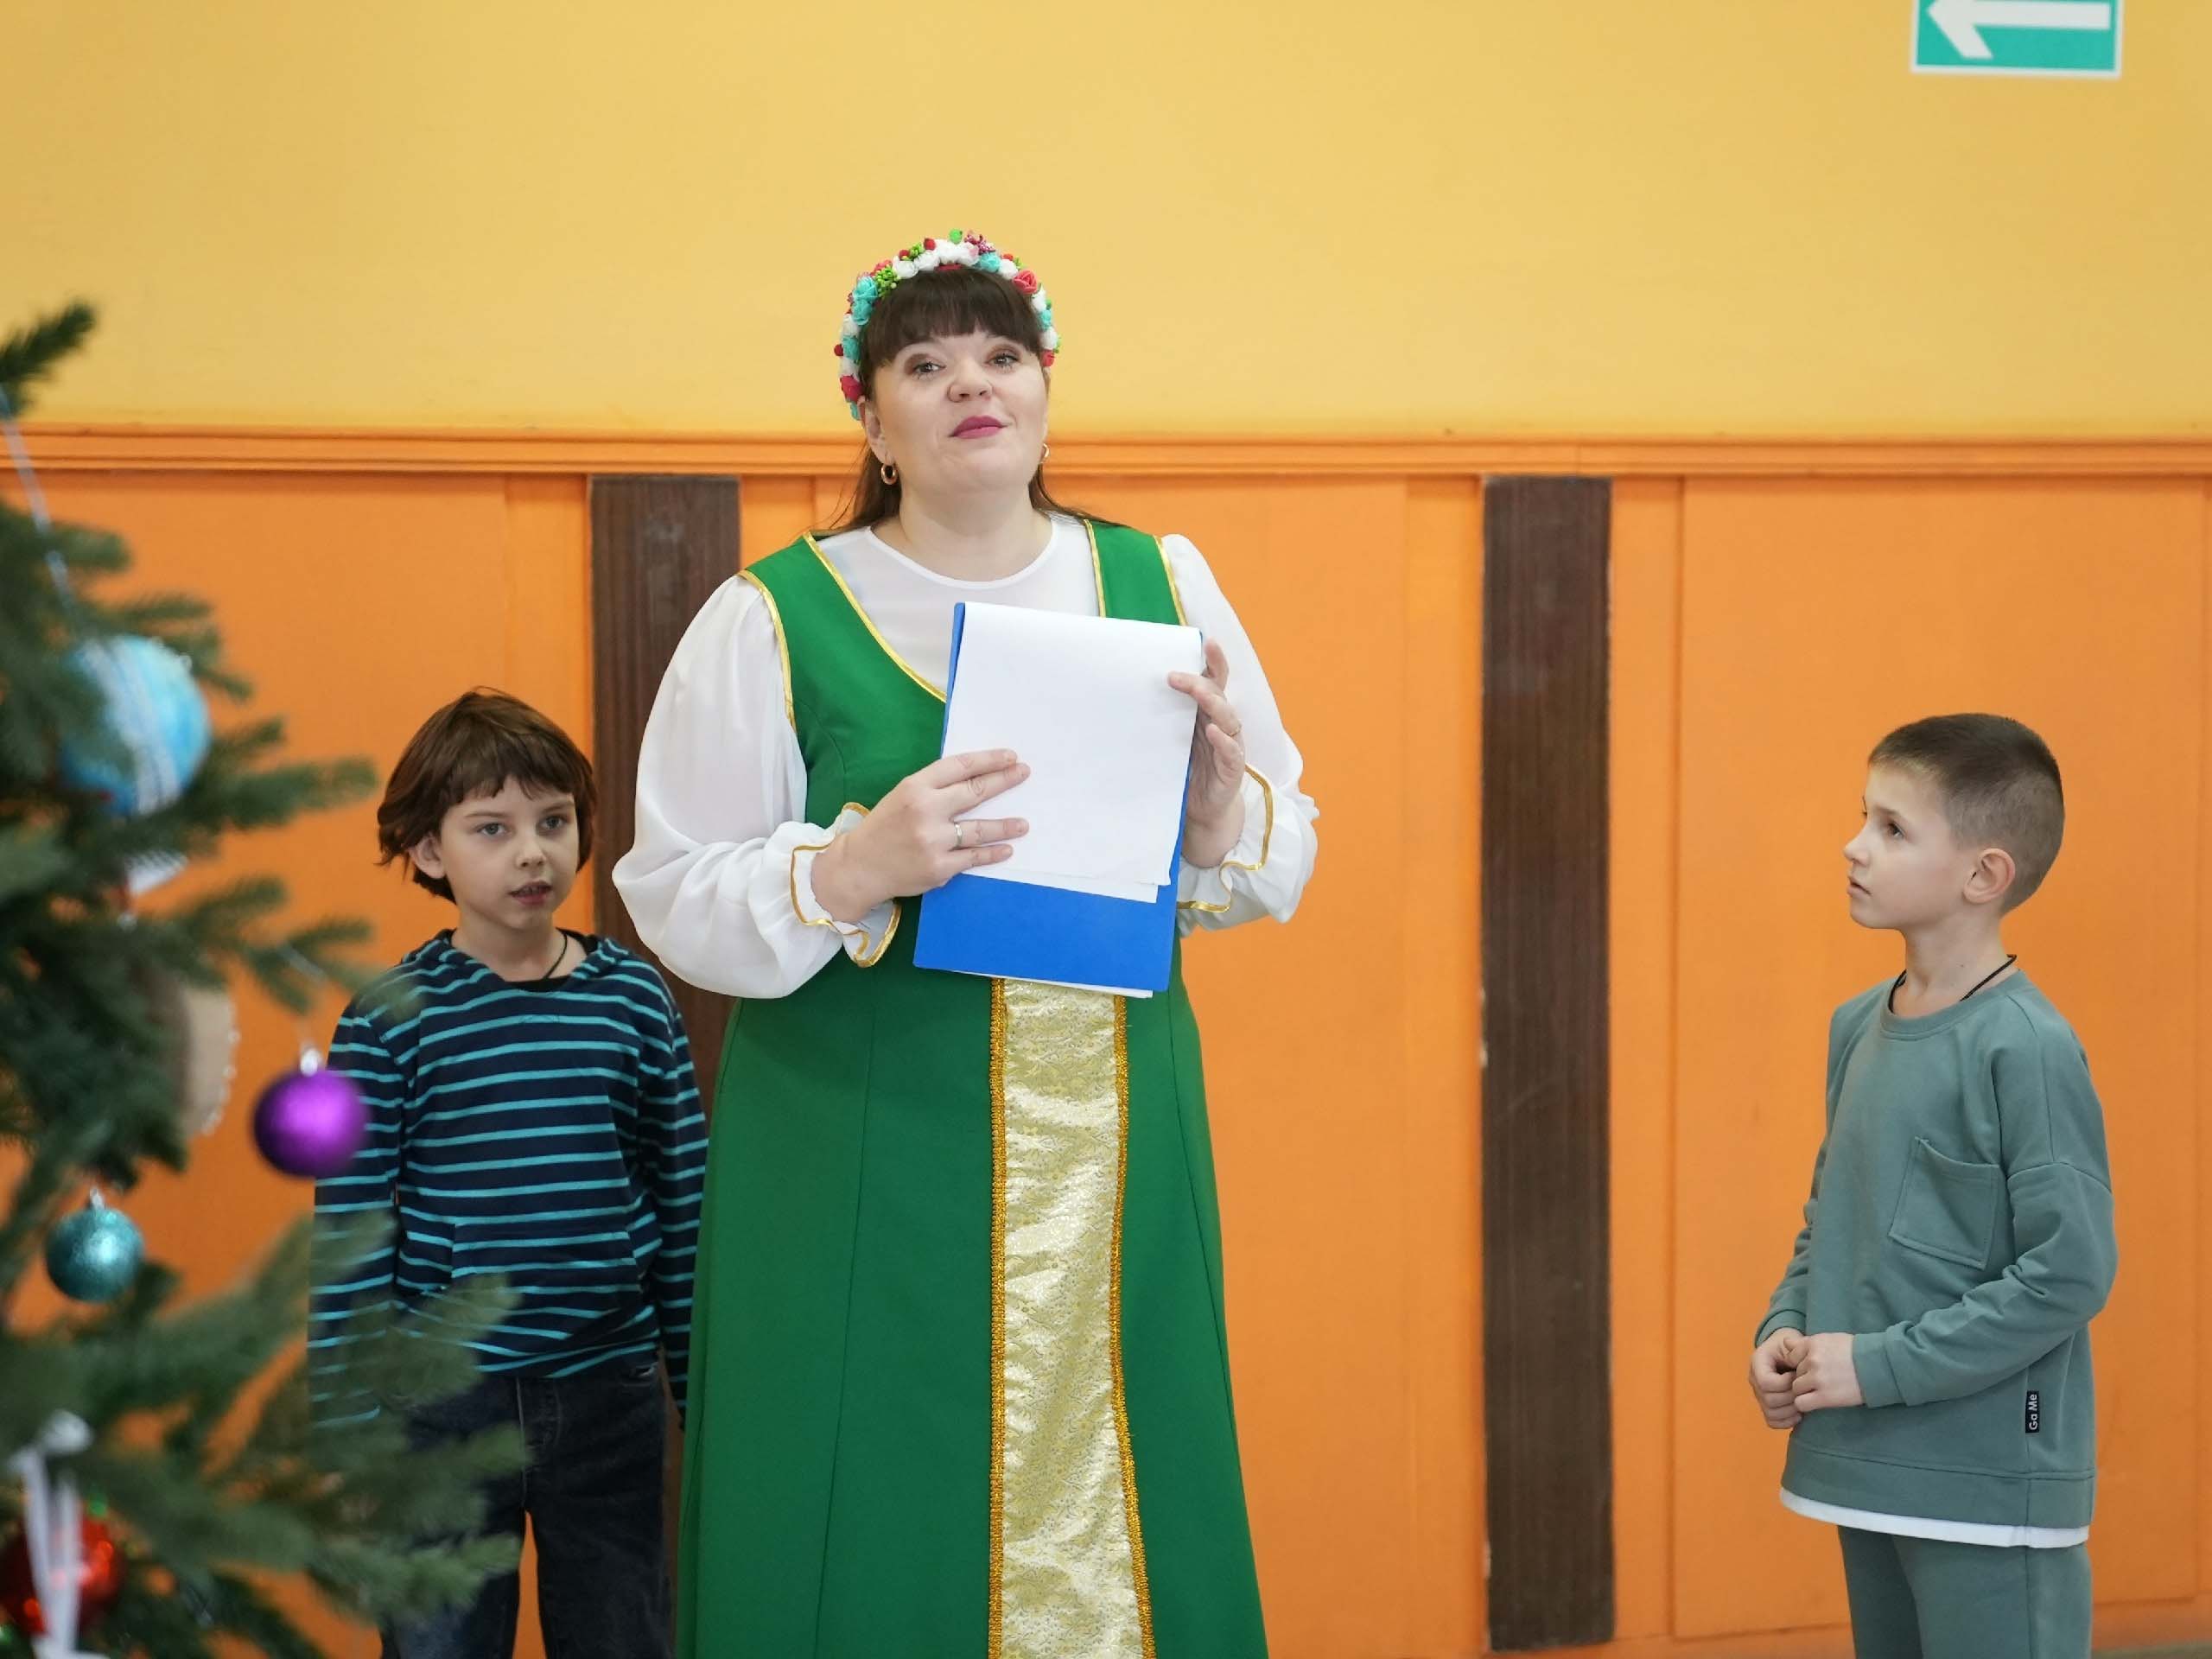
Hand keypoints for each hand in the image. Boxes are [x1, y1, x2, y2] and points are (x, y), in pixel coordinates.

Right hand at [811, 750, 1029, 920]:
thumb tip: (976, 777)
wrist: (859, 866)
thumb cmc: (884, 827)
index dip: (989, 760)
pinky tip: (1006, 849)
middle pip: (975, 792)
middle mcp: (925, 810)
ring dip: (1006, 826)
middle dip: (1004, 781)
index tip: (1010, 757)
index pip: (960, 767)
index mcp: (915, 787)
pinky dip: (992, 853)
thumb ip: (934, 787)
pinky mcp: (939, 867)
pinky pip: (973, 858)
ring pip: (980, 829)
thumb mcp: (902, 795)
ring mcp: (933, 840)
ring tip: (1024, 824)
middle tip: (1023, 774)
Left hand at [1169, 639, 1247, 868]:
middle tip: (1175, 676)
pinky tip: (1213, 731)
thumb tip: (1129, 693)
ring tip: (1198, 693)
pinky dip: (1223, 740)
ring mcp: (1230, 745)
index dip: (1214, 661)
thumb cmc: (1188, 771)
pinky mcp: (1233, 768)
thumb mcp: (1173, 740)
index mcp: (1208, 714)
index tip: (1206, 641)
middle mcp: (1222, 725)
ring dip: (1213, 703)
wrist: (1202, 811)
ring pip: (1228, 718)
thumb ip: (1164, 718)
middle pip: (1218, 695)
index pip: (1215, 681)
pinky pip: (1232, 750)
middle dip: (1201, 681)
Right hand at [1749, 1329, 1802, 1429]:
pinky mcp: (1767, 1406)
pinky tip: (1799, 1414)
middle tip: (1804, 1391)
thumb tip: (1793, 1357)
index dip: (1784, 1383)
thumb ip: (1793, 1348)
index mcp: (1757, 1363)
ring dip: (1790, 1410)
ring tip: (1803, 1402)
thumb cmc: (1792, 1347)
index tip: (1796, 1375)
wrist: (1789, 1352)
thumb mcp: (1792, 1342)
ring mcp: (1760, 1395)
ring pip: (1770, 1413)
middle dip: (1790, 1397)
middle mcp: (1754, 1380)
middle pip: (1768, 1400)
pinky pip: (1772, 1421)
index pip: (1765, 1382)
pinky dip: (1786, 1421)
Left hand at [1788, 1332, 1862, 1412]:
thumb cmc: (1856, 1352)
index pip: (1791, 1356)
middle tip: (1820, 1380)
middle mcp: (1812, 1360)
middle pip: (1795, 1372)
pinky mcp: (1825, 1397)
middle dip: (1804, 1377)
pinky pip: (1801, 1403)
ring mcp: (1817, 1379)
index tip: (1809, 1368)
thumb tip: (1784, 1343)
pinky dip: (1806, 1404)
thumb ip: (1806, 1343)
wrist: (1878, 1366)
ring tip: (1820, 1391)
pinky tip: (1816, 1401)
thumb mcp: (1830, 1339)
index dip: (1798, 1363)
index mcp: (1813, 1344)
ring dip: (1805, 1391)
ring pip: (1796, 1388)